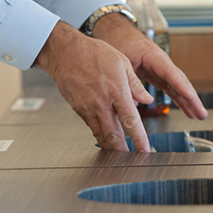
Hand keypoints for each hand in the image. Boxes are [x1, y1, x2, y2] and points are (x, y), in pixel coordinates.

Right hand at [35, 21, 153, 151]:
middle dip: (124, 151)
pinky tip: (107, 139)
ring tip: (121, 155)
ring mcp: (88, 108)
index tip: (145, 149)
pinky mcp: (79, 110)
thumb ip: (135, 84)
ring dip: (112, 148)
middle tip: (133, 160)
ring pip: (102, 135)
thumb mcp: (122, 63)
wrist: (65, 53)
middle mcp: (102, 103)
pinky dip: (100, 136)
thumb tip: (147, 99)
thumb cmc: (92, 53)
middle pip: (114, 135)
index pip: (130, 120)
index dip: (139, 138)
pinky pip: (92, 128)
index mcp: (116, 91)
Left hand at [91, 13, 208, 120]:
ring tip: (199, 116)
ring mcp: (162, 70)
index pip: (173, 74)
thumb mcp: (121, 61)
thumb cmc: (119, 41)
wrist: (117, 33)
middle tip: (202, 114)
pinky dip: (180, 100)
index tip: (192, 99)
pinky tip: (187, 111)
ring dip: (190, 102)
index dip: (183, 88)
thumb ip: (128, 82)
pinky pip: (172, 89)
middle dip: (193, 99)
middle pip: (182, 82)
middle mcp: (163, 64)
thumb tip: (135, 103)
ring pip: (179, 87)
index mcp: (155, 57)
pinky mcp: (158, 76)